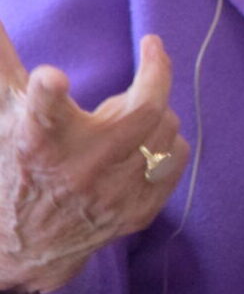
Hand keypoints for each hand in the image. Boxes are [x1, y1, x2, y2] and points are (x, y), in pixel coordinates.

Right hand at [0, 22, 188, 293]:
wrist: (20, 242)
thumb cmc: (14, 159)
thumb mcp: (4, 109)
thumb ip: (2, 58)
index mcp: (38, 140)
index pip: (42, 111)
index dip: (47, 91)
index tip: (54, 77)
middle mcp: (78, 170)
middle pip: (144, 109)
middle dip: (155, 70)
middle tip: (151, 50)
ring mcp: (111, 195)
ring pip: (166, 128)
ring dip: (154, 109)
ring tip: (129, 111)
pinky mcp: (135, 213)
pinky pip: (176, 159)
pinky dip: (167, 141)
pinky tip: (145, 139)